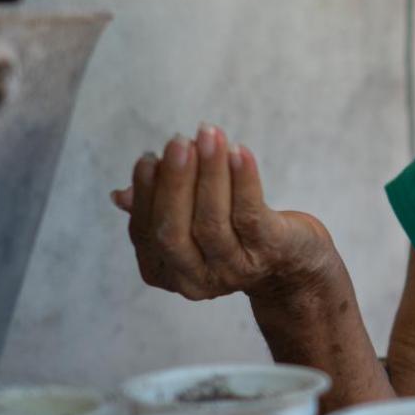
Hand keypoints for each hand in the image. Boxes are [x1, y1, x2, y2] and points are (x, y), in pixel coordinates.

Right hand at [112, 124, 336, 303]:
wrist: (294, 261)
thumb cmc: (234, 232)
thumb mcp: (191, 225)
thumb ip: (158, 210)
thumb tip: (120, 195)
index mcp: (167, 272)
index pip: (145, 232)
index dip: (146, 193)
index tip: (149, 157)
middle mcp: (197, 279)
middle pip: (173, 232)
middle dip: (173, 182)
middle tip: (177, 141)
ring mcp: (234, 269)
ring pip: (212, 220)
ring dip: (209, 171)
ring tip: (209, 135)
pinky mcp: (269, 251)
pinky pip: (250, 213)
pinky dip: (243, 179)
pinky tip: (238, 150)